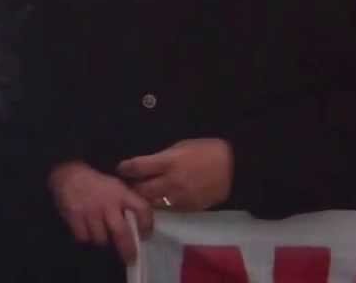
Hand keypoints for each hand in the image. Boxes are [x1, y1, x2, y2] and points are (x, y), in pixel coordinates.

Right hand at [48, 160, 152, 264]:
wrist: (69, 172)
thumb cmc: (96, 183)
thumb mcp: (117, 186)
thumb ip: (129, 202)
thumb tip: (143, 222)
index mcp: (121, 193)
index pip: (142, 209)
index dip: (147, 225)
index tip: (145, 235)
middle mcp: (107, 203)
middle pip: (121, 233)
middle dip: (127, 249)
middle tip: (130, 258)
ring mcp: (90, 210)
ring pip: (101, 238)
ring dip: (103, 240)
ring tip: (103, 235)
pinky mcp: (74, 216)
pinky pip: (83, 237)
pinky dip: (86, 237)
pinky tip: (87, 230)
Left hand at [117, 138, 233, 212]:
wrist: (236, 167)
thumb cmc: (207, 150)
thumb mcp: (181, 147)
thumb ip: (161, 158)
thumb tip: (146, 165)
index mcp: (168, 162)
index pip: (137, 168)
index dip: (125, 169)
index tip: (120, 169)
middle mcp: (171, 182)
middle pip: (141, 190)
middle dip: (132, 187)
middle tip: (128, 185)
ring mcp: (180, 198)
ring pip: (153, 203)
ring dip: (145, 199)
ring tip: (141, 195)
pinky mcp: (189, 208)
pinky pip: (168, 209)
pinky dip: (161, 204)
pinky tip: (160, 199)